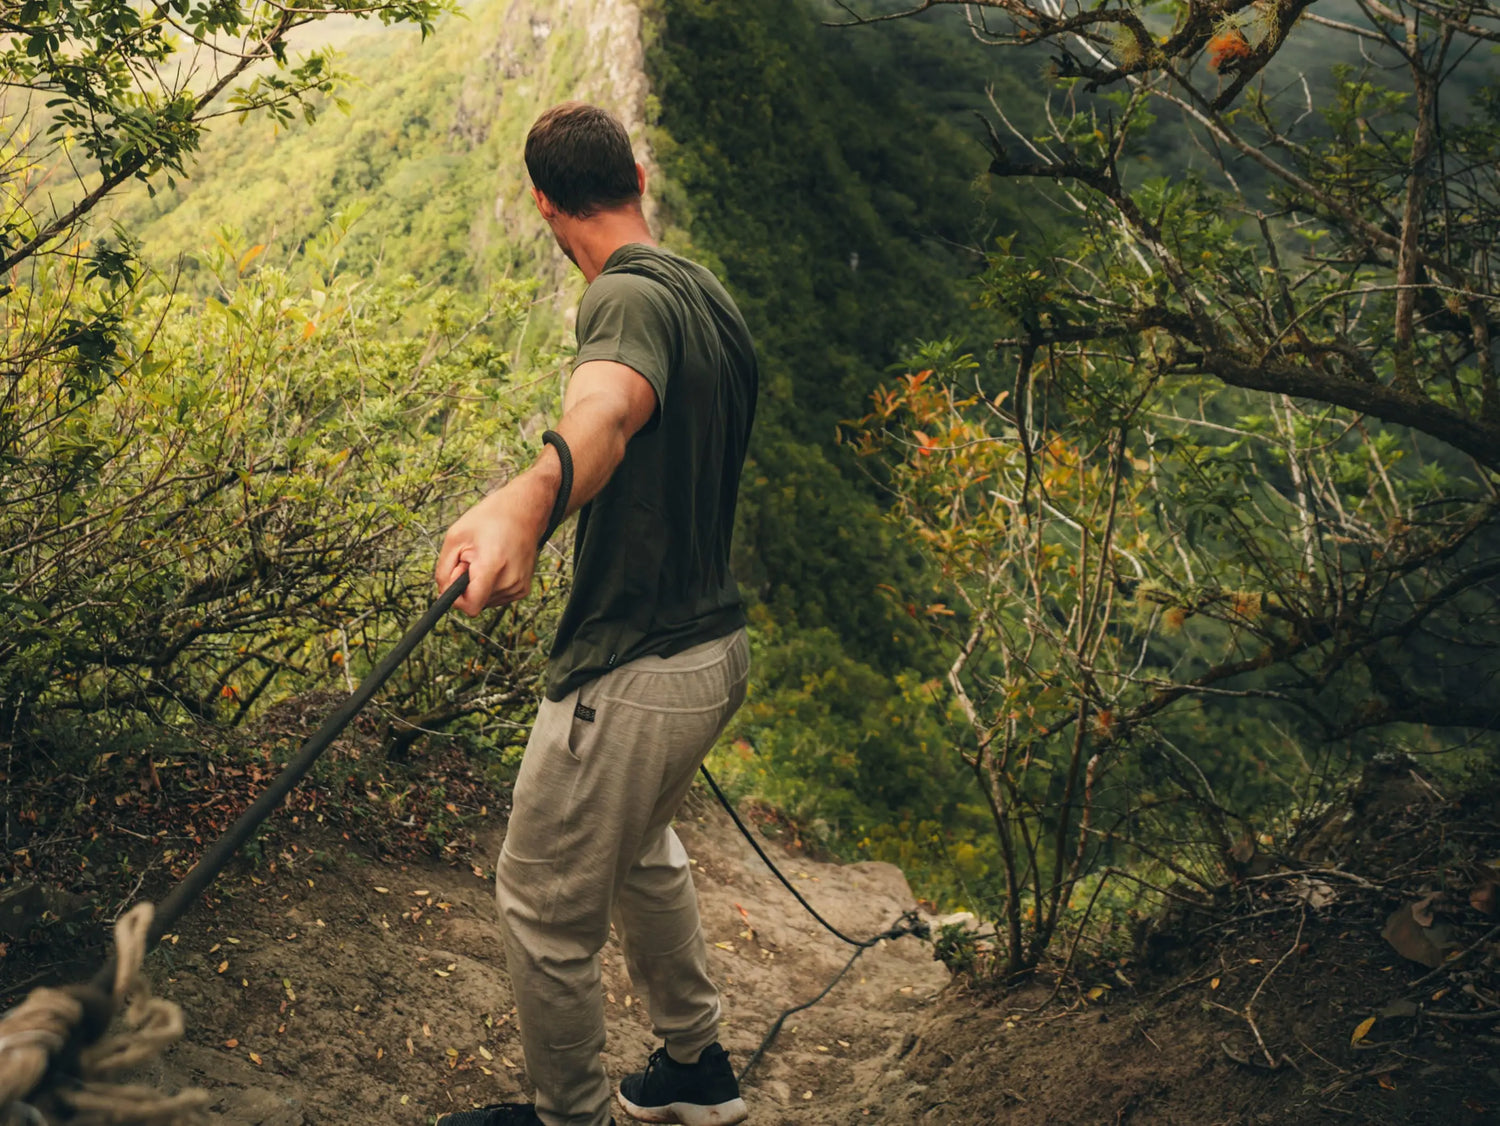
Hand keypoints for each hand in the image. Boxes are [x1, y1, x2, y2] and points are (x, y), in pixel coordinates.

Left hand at [435, 477, 550, 616]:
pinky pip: (496, 597)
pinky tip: (496, 564)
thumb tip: (444, 593)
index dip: (457, 597)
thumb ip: (443, 570)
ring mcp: (519, 587)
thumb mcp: (455, 537)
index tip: (457, 575)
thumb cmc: (488, 520)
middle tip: (473, 558)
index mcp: (493, 567)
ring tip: (486, 558)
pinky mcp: (523, 589)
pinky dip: (491, 585)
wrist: (524, 512)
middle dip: (468, 584)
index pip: (470, 607)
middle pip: (476, 603)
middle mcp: (510, 582)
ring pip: (485, 601)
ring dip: (479, 584)